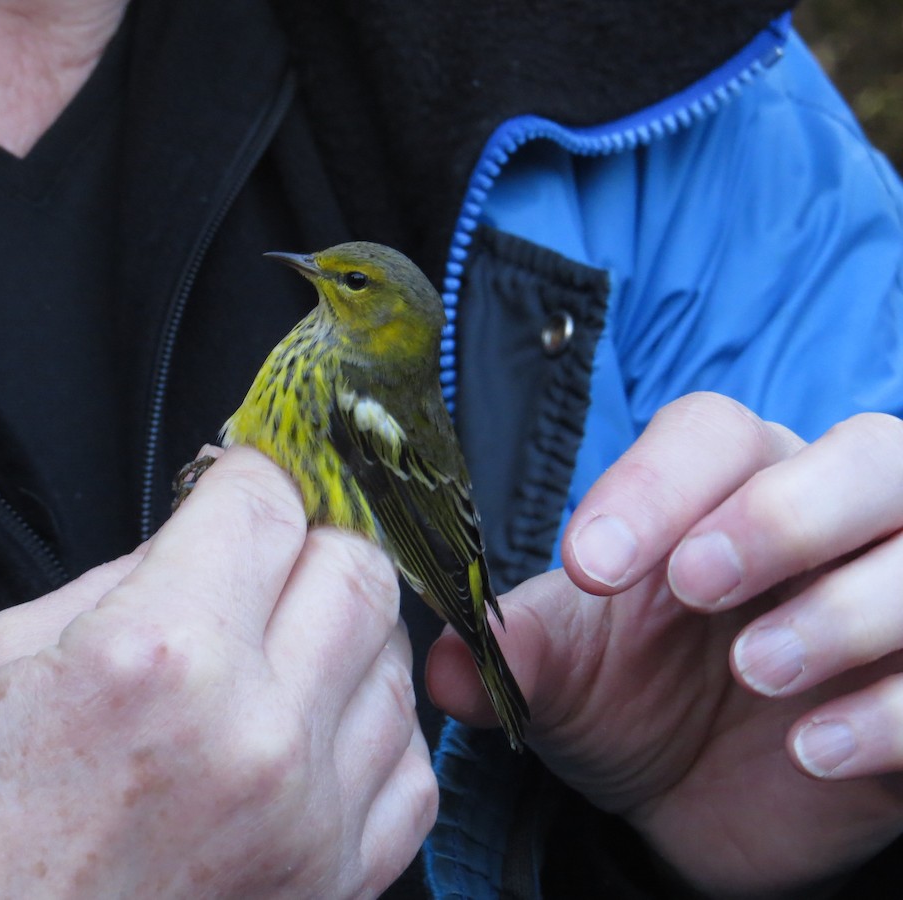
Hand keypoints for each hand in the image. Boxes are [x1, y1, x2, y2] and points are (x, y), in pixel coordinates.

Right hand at [0, 447, 435, 897]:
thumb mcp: (7, 654)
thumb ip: (127, 575)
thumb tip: (211, 534)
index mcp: (158, 654)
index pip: (267, 506)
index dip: (258, 473)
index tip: (249, 478)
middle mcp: (253, 731)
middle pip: (357, 569)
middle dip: (316, 537)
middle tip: (275, 550)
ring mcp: (308, 815)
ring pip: (395, 660)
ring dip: (347, 630)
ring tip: (287, 642)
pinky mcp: (335, 879)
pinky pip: (410, 767)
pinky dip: (375, 727)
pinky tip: (320, 724)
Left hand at [428, 392, 902, 896]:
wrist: (693, 799)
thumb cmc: (629, 699)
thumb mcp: (565, 676)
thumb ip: (512, 655)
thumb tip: (444, 666)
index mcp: (730, 485)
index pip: (715, 433)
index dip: (657, 484)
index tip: (589, 562)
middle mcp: (833, 520)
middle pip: (868, 453)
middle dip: (784, 513)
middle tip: (693, 585)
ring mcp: (898, 594)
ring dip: (842, 609)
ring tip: (752, 671)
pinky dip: (893, 708)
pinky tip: (812, 753)